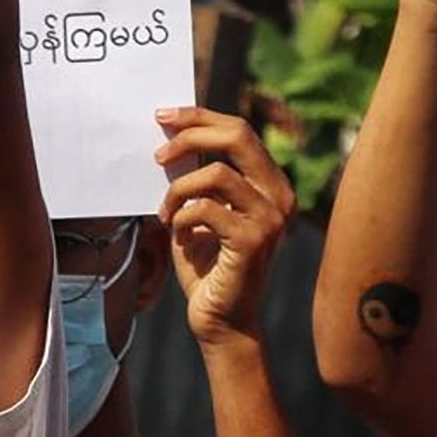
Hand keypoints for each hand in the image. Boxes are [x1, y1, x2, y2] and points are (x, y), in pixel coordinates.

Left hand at [154, 108, 295, 350]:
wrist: (220, 320)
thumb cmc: (208, 267)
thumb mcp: (200, 213)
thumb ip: (196, 179)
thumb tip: (168, 138)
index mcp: (270, 184)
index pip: (239, 131)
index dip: (200, 117)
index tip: (164, 115)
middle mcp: (279, 196)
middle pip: (238, 136)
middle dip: (192, 133)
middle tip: (158, 152)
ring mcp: (270, 218)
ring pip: (216, 172)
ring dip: (179, 189)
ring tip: (165, 212)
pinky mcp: (253, 240)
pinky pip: (206, 208)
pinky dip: (182, 216)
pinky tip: (177, 234)